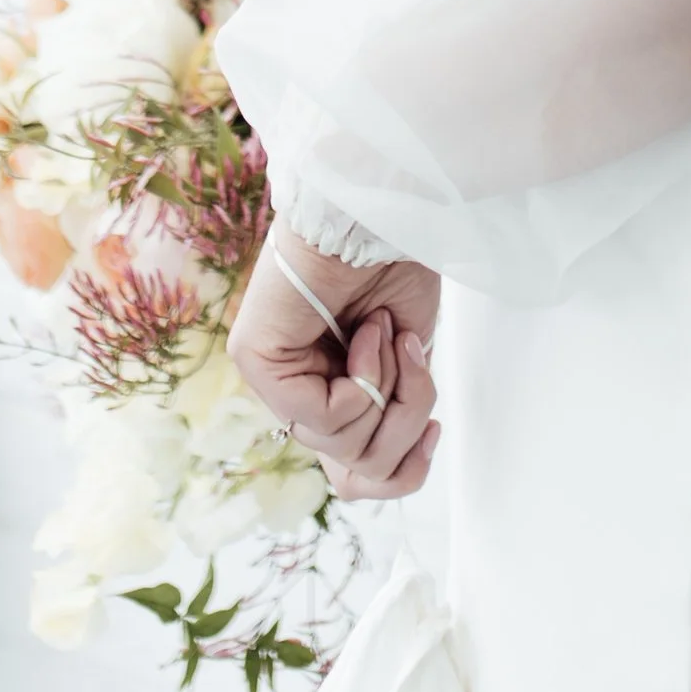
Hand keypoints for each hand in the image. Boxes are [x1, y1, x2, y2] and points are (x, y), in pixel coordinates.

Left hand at [229, 230, 442, 502]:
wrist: (382, 214)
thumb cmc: (396, 269)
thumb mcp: (408, 364)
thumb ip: (393, 415)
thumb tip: (385, 471)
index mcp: (330, 394)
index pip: (355, 477)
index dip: (403, 470)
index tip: (434, 429)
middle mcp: (296, 392)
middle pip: (358, 472)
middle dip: (404, 422)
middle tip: (410, 356)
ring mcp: (272, 379)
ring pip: (347, 447)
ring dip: (389, 389)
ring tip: (386, 331)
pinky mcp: (256, 361)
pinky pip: (327, 416)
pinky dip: (366, 375)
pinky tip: (368, 330)